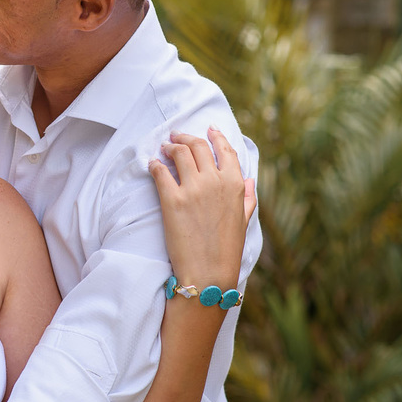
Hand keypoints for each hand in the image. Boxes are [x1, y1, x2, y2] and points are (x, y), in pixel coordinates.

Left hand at [150, 127, 255, 287]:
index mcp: (235, 184)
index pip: (225, 150)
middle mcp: (215, 181)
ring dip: (170, 146)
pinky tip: (152, 164)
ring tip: (164, 148)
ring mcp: (193, 189)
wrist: (208, 272)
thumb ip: (248, 197)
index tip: (208, 129)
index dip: (215, 136)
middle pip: (198, 146)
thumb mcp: (244, 220)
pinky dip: (154, 164)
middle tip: (175, 137)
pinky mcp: (172, 200)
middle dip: (185, 137)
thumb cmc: (226, 249)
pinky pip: (159, 172)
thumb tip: (249, 179)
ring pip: (179, 153)